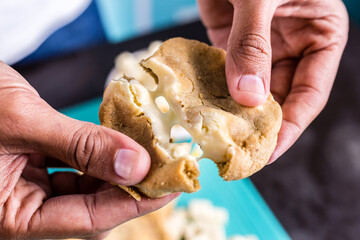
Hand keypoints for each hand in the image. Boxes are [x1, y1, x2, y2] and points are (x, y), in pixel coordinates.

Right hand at [0, 61, 177, 239]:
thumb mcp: (22, 123)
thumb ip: (81, 146)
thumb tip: (138, 164)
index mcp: (8, 217)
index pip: (88, 220)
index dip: (134, 203)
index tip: (171, 186)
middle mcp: (19, 209)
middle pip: (91, 206)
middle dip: (131, 186)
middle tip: (167, 166)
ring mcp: (26, 189)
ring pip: (86, 188)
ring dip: (118, 170)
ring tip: (150, 154)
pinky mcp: (33, 167)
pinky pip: (76, 168)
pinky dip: (100, 157)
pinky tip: (121, 144)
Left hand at [197, 0, 348, 161]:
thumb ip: (253, 42)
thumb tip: (248, 97)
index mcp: (320, 37)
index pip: (308, 95)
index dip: (288, 127)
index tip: (267, 153)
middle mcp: (291, 47)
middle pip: (278, 99)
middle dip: (258, 125)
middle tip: (237, 152)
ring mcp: (260, 47)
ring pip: (249, 91)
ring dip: (233, 113)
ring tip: (217, 137)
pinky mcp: (230, 42)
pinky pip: (225, 74)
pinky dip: (214, 91)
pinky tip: (202, 108)